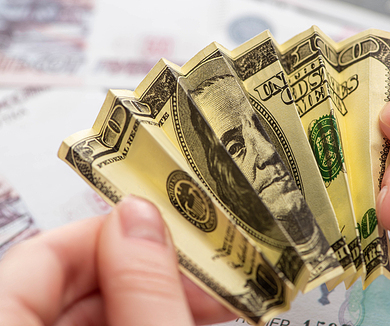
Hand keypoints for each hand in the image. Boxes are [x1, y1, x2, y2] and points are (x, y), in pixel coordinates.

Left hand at [0, 196, 234, 325]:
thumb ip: (143, 290)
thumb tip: (142, 217)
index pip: (42, 254)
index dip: (111, 232)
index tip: (167, 229)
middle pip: (69, 283)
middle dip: (143, 271)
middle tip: (203, 277)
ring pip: (88, 312)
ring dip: (147, 298)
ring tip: (203, 302)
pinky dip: (137, 320)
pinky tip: (174, 317)